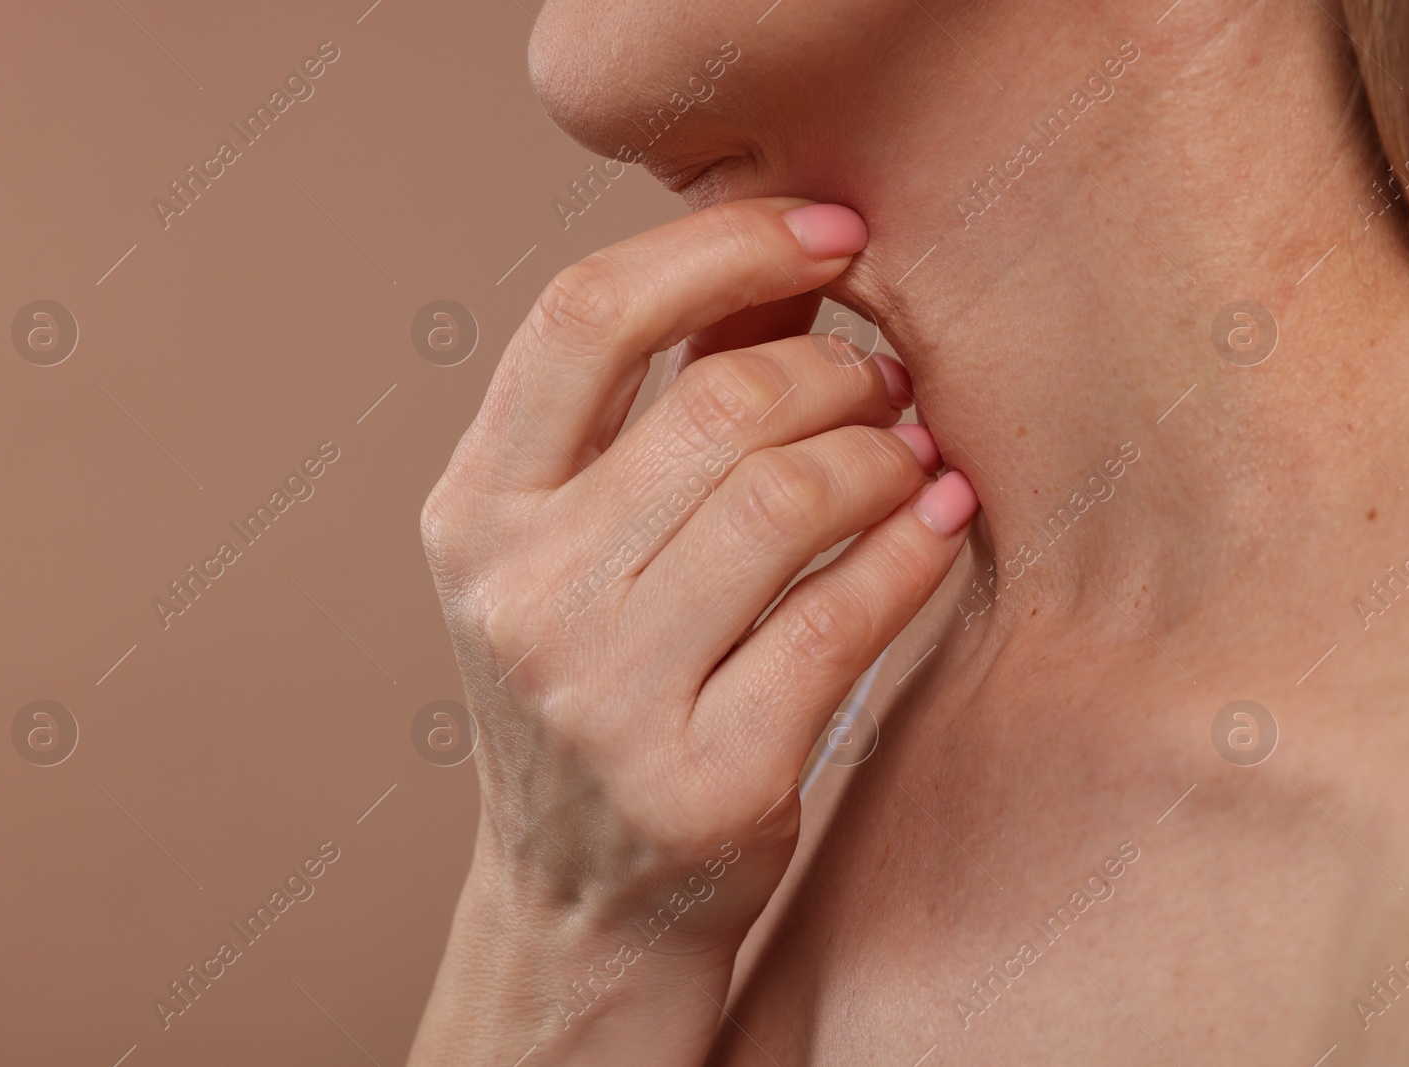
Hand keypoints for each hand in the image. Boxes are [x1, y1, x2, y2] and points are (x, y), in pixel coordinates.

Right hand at [410, 198, 977, 1064]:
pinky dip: (912, 554)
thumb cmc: (596, 691)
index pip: (582, 317)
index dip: (720, 247)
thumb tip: (781, 268)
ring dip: (885, 457)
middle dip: (839, 369)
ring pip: (789, 500)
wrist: (582, 903)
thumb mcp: (574, 548)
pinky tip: (936, 529)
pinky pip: (843, 617)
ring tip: (912, 458)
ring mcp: (603, 696)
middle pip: (717, 405)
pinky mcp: (705, 780)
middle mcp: (519, 596)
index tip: (828, 234)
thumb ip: (653, 409)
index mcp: (472, 513)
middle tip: (887, 379)